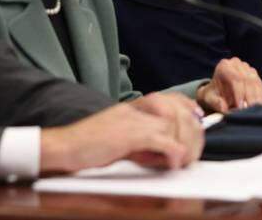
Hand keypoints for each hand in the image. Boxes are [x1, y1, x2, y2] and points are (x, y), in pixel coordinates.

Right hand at [39, 92, 203, 174]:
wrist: (63, 146)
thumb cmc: (87, 145)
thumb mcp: (119, 136)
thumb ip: (142, 138)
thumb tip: (166, 150)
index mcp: (134, 106)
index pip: (171, 99)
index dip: (188, 109)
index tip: (198, 121)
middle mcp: (137, 108)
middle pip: (179, 112)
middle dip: (192, 132)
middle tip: (193, 152)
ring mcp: (134, 120)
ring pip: (175, 125)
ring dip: (185, 145)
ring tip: (183, 160)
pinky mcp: (130, 135)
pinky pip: (162, 139)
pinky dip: (174, 151)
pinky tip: (175, 162)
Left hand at [196, 57, 261, 112]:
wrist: (218, 92)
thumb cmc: (213, 94)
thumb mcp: (210, 98)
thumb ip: (215, 102)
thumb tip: (224, 107)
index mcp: (224, 66)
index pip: (235, 78)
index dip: (239, 93)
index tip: (240, 107)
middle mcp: (236, 63)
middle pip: (247, 80)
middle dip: (249, 97)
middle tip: (249, 110)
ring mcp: (247, 67)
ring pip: (256, 82)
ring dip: (257, 98)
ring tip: (255, 110)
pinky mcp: (254, 74)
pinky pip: (260, 85)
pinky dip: (260, 96)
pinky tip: (259, 106)